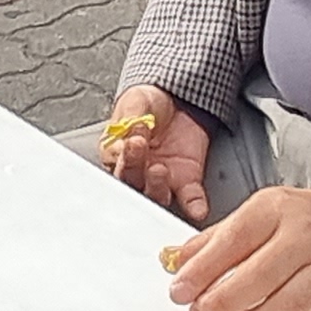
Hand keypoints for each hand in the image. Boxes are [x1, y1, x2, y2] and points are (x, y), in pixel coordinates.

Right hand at [103, 85, 212, 223]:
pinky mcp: (186, 181)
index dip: (121, 155)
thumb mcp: (136, 102)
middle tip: (139, 149)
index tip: (130, 141)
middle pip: (132, 183)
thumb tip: (128, 132)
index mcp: (118, 155)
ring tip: (158, 169)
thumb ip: (129, 118)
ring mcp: (162, 180)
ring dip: (156, 188)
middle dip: (134, 169)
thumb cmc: (150, 105)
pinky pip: (190, 199)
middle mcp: (138, 173)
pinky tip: (195, 209)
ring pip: (156, 195)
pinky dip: (193, 207)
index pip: (115, 164)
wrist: (180, 101)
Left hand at [167, 186, 310, 310]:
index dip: (202, 270)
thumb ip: (214, 240)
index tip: (180, 291)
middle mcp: (306, 236)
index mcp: (276, 210)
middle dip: (222, 303)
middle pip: (261, 276)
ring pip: (290, 305)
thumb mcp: (255, 214)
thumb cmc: (300, 220)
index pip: (233, 240)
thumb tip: (174, 262)